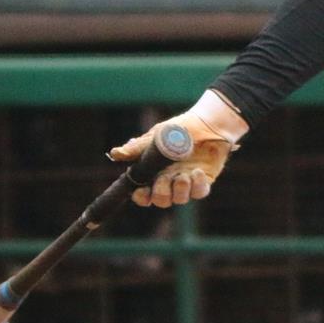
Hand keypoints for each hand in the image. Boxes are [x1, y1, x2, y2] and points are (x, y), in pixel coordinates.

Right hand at [108, 93, 243, 206]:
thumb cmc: (180, 128)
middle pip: (160, 200)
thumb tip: (115, 153)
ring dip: (179, 190)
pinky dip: (197, 186)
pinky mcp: (203, 180)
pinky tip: (197, 172)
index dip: (141, 197)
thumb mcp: (157, 136)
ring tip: (184, 176)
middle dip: (161, 194)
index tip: (141, 191)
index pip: (143, 193)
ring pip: (179, 200)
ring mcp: (186, 181)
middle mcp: (169, 179)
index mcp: (154, 171)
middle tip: (166, 178)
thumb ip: (138, 148)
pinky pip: (199, 193)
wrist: (208, 122)